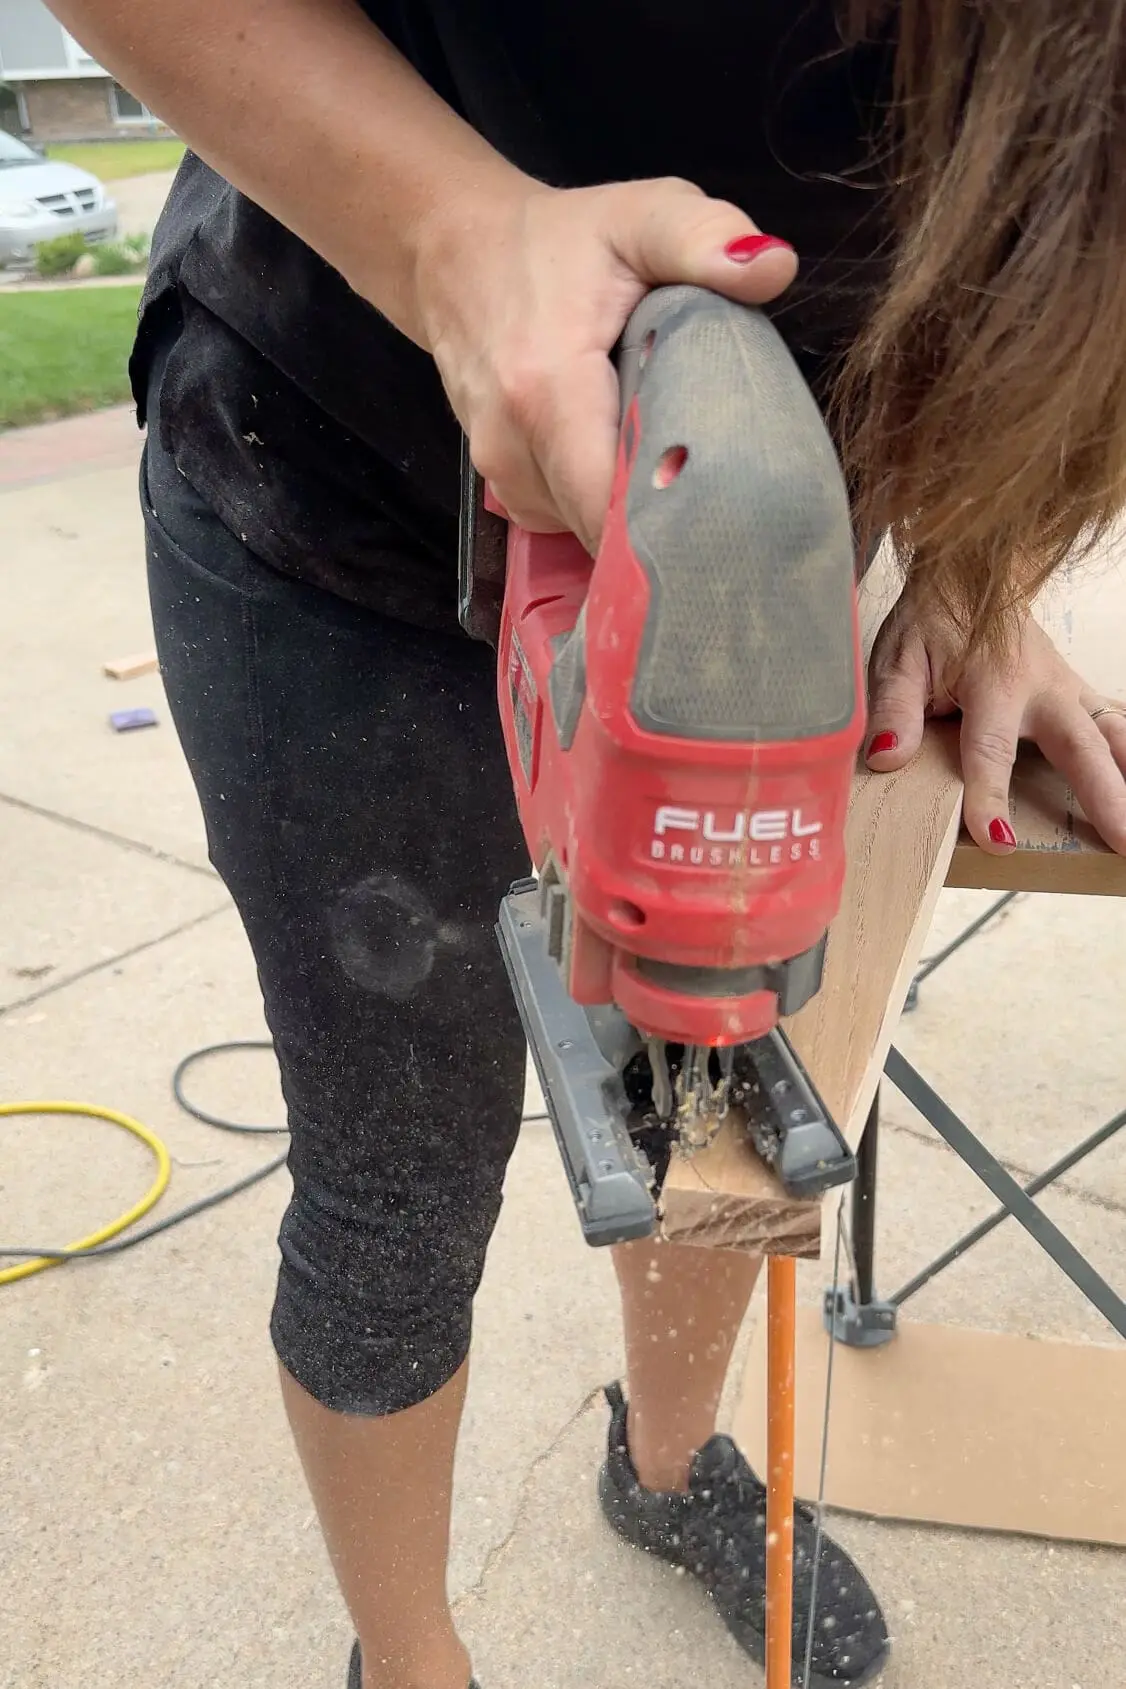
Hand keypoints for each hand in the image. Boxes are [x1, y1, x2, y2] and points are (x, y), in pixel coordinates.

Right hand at [412, 176, 795, 551]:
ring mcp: (497, 469)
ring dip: (627, 516)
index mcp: (547, 390)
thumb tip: (773, 268)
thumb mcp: (639, 216)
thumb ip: (704, 238)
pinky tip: (627, 469)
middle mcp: (511, 444)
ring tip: (673, 476)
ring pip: (577, 529)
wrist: (455, 252)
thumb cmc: (558, 238)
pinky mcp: (498, 480)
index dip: (666, 526)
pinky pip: (558, 516)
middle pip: (597, 528)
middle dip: (658, 527)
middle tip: (721, 506)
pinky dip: (596, 506)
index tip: (723, 521)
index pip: (606, 506)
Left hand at [865, 591, 1125, 854]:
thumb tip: (887, 757)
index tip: (998, 837)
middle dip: (1104, 796)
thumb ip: (893, 709)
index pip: (991, 749)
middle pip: (1079, 748)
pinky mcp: (1078, 691)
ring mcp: (1067, 688)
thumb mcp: (898, 657)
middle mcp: (1042, 686)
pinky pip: (1116, 722)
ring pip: (1112, 735)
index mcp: (993, 681)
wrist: (973, 572)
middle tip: (1124, 841)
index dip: (991, 794)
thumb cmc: (932, 619)